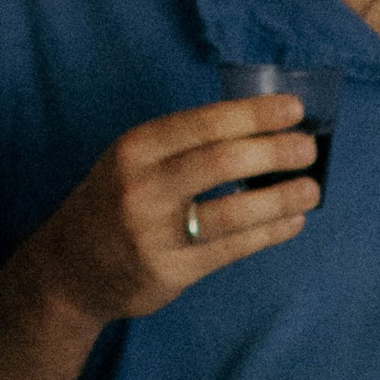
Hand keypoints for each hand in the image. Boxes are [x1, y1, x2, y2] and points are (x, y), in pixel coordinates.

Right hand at [24, 93, 318, 326]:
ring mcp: (154, 232)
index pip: (203, 123)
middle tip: (308, 150)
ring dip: (279, 199)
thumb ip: (185, 146)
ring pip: (231, 213)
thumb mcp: (133, 160)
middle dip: (273, 152)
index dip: (253, 114)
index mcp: (136, 148)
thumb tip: (262, 131)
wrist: (69, 268)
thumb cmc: (116, 202)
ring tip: (311, 190)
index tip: (294, 109)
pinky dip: (267, 234)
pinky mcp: (169, 271)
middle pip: (219, 162)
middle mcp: (142, 186)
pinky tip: (291, 223)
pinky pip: (230, 249)